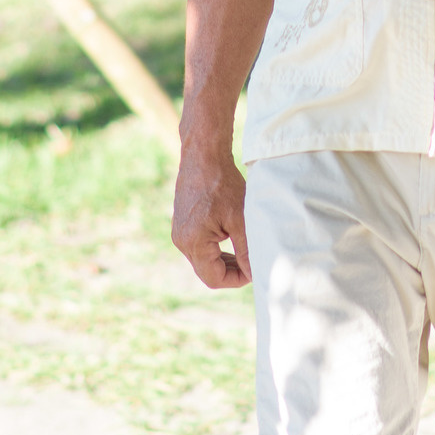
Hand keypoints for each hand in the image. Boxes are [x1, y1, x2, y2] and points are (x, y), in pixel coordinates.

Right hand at [171, 143, 250, 289]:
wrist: (203, 154)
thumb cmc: (222, 184)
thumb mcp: (240, 219)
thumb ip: (247, 250)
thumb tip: (256, 274)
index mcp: (193, 243)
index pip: (214, 278)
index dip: (236, 280)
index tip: (254, 270)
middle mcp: (181, 240)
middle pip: (207, 270)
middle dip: (231, 270)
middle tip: (252, 262)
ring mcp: (179, 231)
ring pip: (203, 258)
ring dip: (224, 258)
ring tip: (244, 250)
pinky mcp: (181, 222)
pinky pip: (198, 245)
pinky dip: (215, 247)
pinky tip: (230, 236)